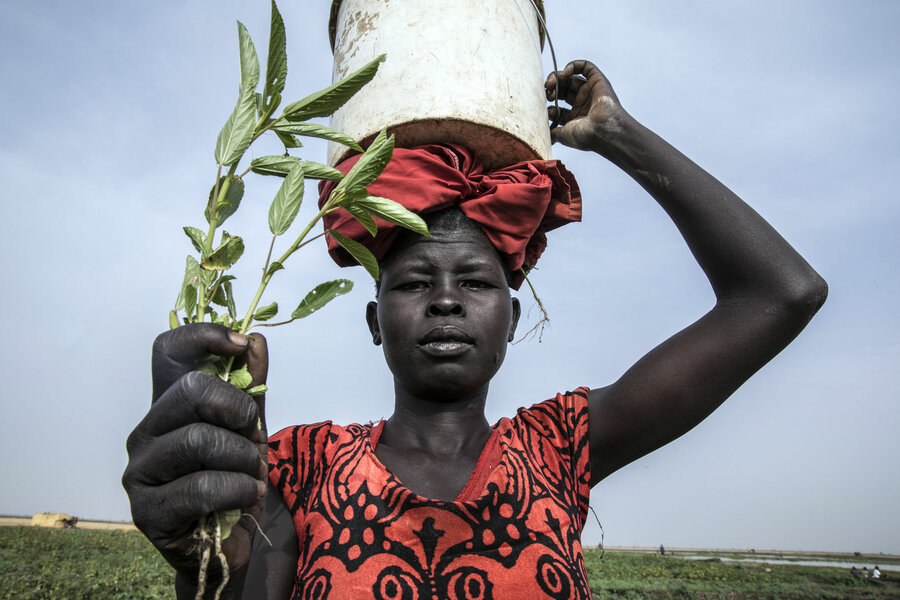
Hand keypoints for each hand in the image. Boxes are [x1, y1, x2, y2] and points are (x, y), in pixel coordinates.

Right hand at [122, 323, 268, 592]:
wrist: (229, 544)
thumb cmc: (234, 482)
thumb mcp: (251, 430)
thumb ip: (252, 388)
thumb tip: (255, 340)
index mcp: (169, 406)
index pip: (168, 350)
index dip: (204, 336)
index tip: (239, 345)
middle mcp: (146, 431)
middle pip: (191, 390)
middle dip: (239, 410)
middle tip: (254, 435)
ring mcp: (140, 470)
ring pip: (199, 440)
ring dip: (243, 458)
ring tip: (251, 475)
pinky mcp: (146, 510)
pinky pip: (201, 487)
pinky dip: (238, 490)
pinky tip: (245, 498)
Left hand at [545, 60, 628, 151]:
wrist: (603, 131)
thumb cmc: (585, 136)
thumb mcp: (564, 136)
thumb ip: (553, 133)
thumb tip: (544, 134)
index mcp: (575, 117)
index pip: (558, 106)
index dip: (550, 106)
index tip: (548, 112)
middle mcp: (582, 103)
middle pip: (563, 89)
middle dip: (552, 89)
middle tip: (546, 92)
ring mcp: (590, 91)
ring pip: (571, 77)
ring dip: (558, 77)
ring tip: (551, 84)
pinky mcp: (598, 81)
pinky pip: (586, 67)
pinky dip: (574, 65)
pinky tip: (565, 73)